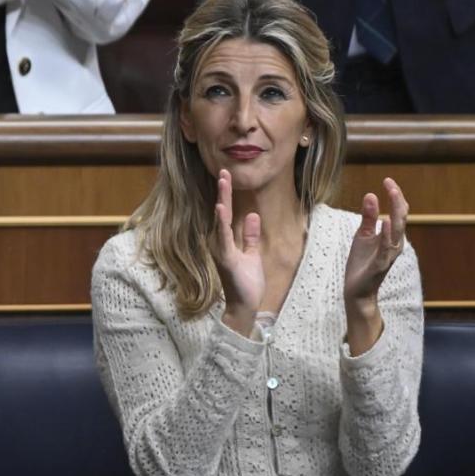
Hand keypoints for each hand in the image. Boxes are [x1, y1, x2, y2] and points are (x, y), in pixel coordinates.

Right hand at [209, 170, 264, 335]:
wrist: (244, 305)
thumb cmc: (247, 282)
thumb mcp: (253, 254)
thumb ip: (251, 236)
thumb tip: (254, 216)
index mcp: (226, 240)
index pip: (227, 213)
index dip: (227, 194)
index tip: (227, 176)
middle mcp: (220, 242)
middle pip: (222, 211)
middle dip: (223, 191)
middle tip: (224, 170)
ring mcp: (221, 249)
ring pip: (222, 220)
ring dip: (222, 200)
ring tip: (223, 182)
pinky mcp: (226, 257)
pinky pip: (224, 237)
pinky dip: (221, 222)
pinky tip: (221, 208)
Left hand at [343, 178, 408, 308]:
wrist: (356, 289)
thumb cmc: (362, 262)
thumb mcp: (362, 235)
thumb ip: (368, 217)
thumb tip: (371, 195)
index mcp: (392, 236)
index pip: (398, 212)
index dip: (395, 196)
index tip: (387, 179)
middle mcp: (395, 244)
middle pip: (401, 218)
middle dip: (397, 200)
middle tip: (390, 184)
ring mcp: (388, 254)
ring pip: (397, 231)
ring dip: (396, 213)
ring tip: (393, 195)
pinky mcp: (379, 264)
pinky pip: (386, 248)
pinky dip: (386, 234)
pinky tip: (385, 222)